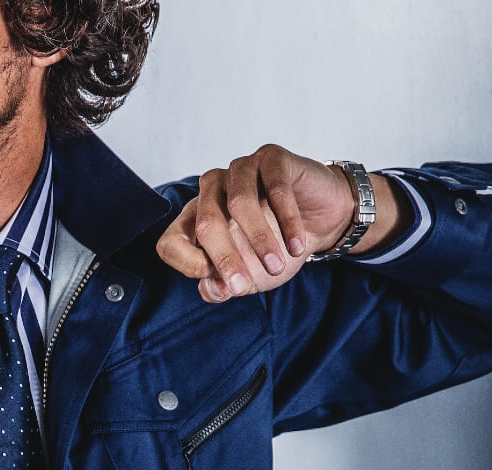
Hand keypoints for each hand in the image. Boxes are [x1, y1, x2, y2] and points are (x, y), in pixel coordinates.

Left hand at [156, 144, 407, 301]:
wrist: (321, 222)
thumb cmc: (276, 247)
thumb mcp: (248, 277)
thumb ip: (223, 287)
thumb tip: (212, 289)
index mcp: (195, 221)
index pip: (170, 242)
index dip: (188, 265)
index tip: (220, 283)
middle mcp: (211, 191)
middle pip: (205, 224)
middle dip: (225, 259)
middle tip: (245, 285)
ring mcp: (239, 170)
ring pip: (239, 203)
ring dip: (260, 240)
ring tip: (277, 265)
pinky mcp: (270, 158)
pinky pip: (275, 189)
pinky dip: (287, 221)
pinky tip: (297, 245)